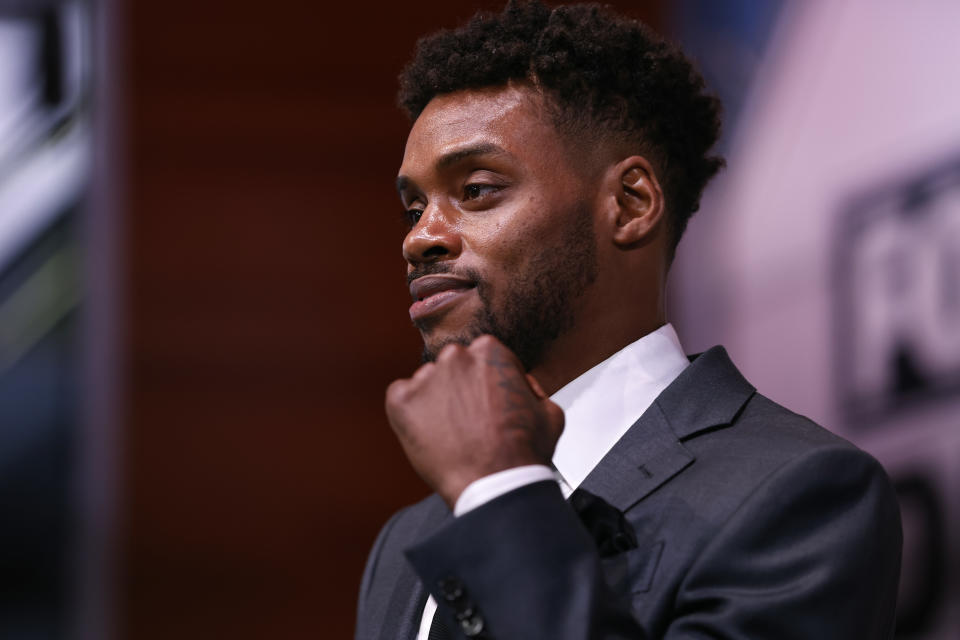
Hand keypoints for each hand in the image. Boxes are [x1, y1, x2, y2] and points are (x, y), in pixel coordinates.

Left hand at [385, 335, 564, 506]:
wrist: (494, 485)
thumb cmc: (522, 452)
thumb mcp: (548, 411)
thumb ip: (531, 388)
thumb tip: (522, 385)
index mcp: (489, 351)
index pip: (482, 357)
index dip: (487, 382)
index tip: (487, 403)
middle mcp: (455, 356)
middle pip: (453, 367)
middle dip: (460, 388)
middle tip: (470, 421)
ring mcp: (425, 378)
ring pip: (427, 383)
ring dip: (436, 401)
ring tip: (451, 434)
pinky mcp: (400, 401)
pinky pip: (401, 398)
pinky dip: (411, 414)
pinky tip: (430, 435)